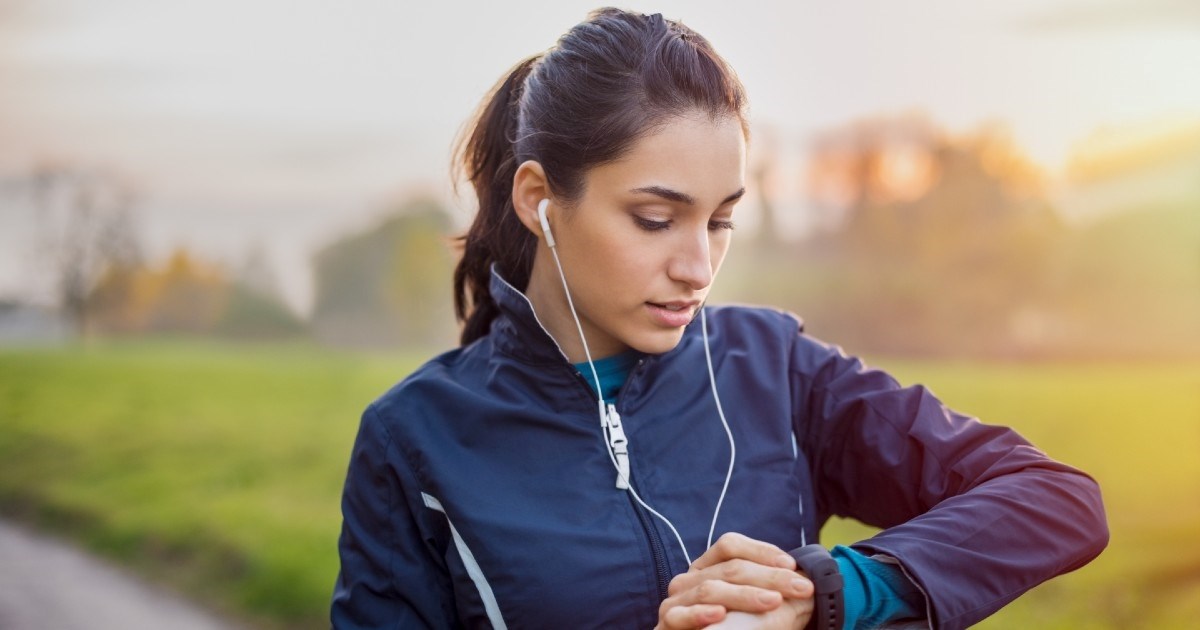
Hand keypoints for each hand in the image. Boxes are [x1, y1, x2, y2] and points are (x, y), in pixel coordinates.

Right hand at [654, 533, 813, 628]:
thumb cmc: (727, 629)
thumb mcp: (747, 608)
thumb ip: (768, 592)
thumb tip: (801, 581)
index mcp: (707, 568)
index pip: (730, 545)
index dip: (762, 551)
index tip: (792, 565)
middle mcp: (690, 579)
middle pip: (729, 567)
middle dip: (769, 577)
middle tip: (800, 588)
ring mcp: (676, 600)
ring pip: (710, 589)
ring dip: (745, 595)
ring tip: (774, 601)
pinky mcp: (667, 623)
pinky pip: (680, 615)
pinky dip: (701, 613)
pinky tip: (720, 615)